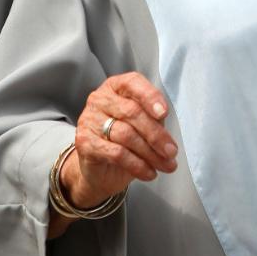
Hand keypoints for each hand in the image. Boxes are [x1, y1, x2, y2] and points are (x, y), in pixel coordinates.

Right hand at [62, 72, 176, 210]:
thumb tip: (166, 128)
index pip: (133, 83)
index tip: (164, 113)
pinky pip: (117, 153)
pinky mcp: (84, 142)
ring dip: (151, 153)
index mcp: (116, 87)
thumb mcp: (144, 124)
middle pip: (132, 112)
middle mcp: (99, 99)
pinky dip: (138, 165)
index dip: (150, 97)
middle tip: (171, 151)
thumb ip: (153, 119)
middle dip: (156, 134)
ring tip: (166, 165)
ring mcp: (89, 119)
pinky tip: (149, 173)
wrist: (100, 169)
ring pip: (126, 135)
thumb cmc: (126, 140)